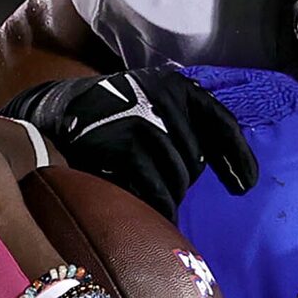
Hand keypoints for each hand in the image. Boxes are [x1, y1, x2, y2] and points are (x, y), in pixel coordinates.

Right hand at [9, 66, 257, 215]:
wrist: (53, 116)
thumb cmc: (107, 120)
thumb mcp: (147, 109)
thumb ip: (181, 128)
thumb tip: (228, 169)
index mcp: (177, 87)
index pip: (219, 123)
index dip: (236, 157)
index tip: (245, 186)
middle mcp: (165, 98)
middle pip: (194, 161)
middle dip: (181, 183)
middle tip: (160, 191)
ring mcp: (145, 119)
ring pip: (176, 179)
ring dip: (166, 197)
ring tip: (146, 199)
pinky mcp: (124, 144)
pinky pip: (153, 189)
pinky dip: (153, 206)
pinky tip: (144, 210)